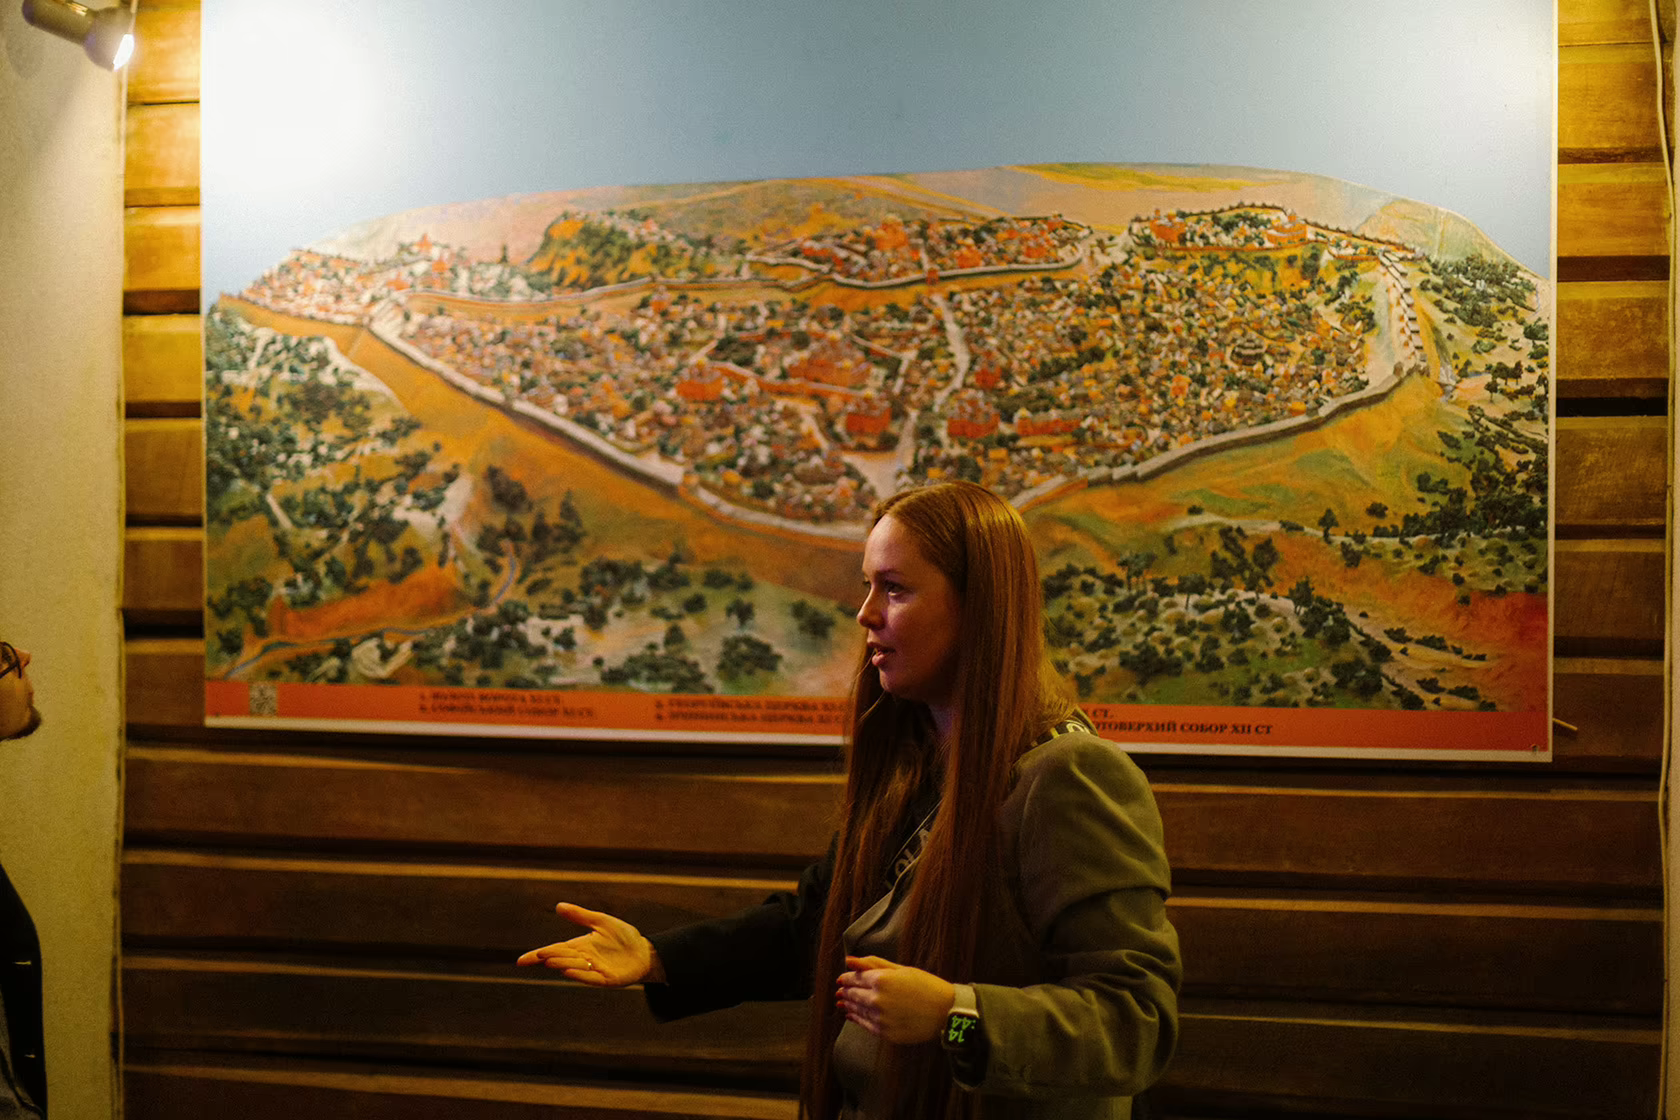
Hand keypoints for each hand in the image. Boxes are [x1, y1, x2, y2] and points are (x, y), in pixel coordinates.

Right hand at [515, 902, 662, 986]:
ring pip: (573, 968)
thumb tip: (558, 906)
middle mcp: (583, 959)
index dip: (537, 956)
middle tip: (541, 954)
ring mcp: (593, 970)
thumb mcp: (601, 921)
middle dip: (551, 957)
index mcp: (579, 946)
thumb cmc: (623, 937)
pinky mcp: (606, 979)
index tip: (520, 961)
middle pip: (561, 958)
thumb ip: (581, 915)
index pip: (554, 950)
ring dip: (563, 964)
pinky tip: (569, 970)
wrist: (644, 951)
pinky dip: (580, 974)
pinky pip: (590, 977)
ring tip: (551, 960)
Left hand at [835, 954, 955, 1043]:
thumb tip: (849, 961)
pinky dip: (856, 1019)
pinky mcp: (885, 1033)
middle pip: (853, 995)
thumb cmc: (927, 986)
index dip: (846, 978)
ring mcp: (881, 1018)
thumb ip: (873, 964)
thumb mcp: (902, 969)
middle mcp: (878, 1000)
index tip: (842, 978)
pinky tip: (851, 1015)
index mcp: (882, 980)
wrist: (946, 1012)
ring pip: (856, 1010)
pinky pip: (865, 1025)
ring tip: (842, 1002)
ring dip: (848, 1005)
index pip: (855, 978)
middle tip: (840, 990)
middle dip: (845, 991)